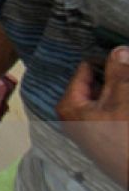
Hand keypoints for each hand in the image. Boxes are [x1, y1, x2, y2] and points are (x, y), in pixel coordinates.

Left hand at [57, 47, 128, 187]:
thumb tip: (118, 50)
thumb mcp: (122, 98)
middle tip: (126, 63)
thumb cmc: (125, 136)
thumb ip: (118, 73)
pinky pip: (111, 113)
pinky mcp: (106, 140)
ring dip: (119, 89)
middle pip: (95, 85)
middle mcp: (74, 118)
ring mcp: (91, 130)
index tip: (120, 52)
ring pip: (106, 99)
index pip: (84, 70)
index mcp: (69, 105)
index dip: (103, 61)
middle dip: (112, 76)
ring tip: (125, 88)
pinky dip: (120, 105)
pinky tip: (125, 105)